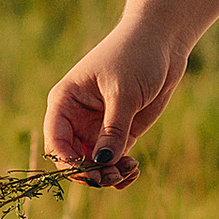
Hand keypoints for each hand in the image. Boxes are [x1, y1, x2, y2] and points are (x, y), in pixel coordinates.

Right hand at [44, 17, 188, 188]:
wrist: (162, 42)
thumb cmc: (135, 56)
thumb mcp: (123, 93)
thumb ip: (112, 129)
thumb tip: (101, 163)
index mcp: (65, 103)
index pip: (55, 142)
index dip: (67, 164)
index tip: (91, 173)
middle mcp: (77, 119)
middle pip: (73, 160)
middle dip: (91, 173)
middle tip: (114, 176)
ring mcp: (98, 127)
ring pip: (94, 165)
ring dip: (108, 175)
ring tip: (130, 169)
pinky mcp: (120, 132)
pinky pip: (113, 161)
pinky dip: (120, 171)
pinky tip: (133, 169)